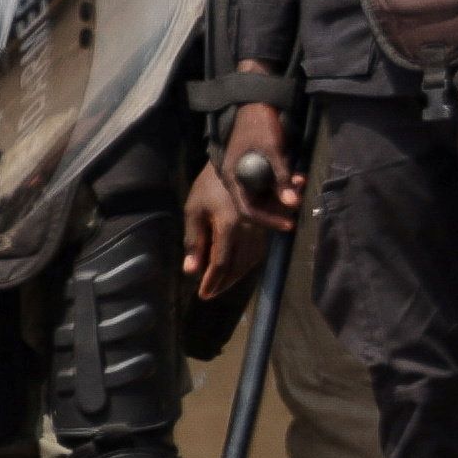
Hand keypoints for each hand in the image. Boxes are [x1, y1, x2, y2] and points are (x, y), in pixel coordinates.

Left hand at [181, 159, 278, 295]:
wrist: (237, 162)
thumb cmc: (209, 186)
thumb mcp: (194, 209)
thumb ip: (194, 240)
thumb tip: (191, 270)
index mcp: (228, 226)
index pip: (220, 262)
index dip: (211, 281)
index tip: (202, 294)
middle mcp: (248, 230)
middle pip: (238, 266)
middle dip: (224, 283)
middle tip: (211, 293)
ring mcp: (260, 228)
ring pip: (251, 261)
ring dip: (236, 276)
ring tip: (221, 285)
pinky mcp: (266, 225)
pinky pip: (258, 252)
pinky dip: (247, 265)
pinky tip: (236, 270)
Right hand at [210, 102, 296, 243]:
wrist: (255, 100)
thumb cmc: (260, 124)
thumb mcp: (273, 150)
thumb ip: (281, 178)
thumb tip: (293, 204)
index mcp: (232, 176)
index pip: (247, 209)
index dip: (268, 220)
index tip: (289, 224)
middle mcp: (235, 178)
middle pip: (255, 204)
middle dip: (278, 207)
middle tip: (298, 208)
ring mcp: (244, 172)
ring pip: (264, 193)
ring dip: (283, 193)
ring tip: (301, 186)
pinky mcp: (253, 166)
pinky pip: (267, 181)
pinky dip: (282, 182)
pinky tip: (298, 177)